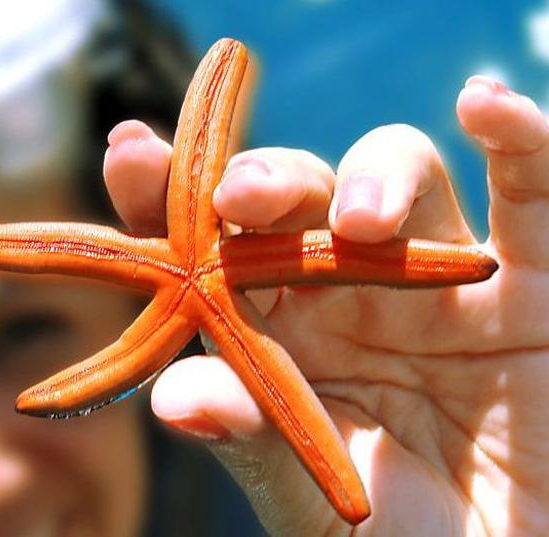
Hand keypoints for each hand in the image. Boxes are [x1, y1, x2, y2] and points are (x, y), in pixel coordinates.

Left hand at [102, 76, 548, 535]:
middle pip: (296, 197)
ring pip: (396, 178)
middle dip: (267, 181)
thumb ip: (258, 445)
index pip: (210, 247)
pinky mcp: (530, 282)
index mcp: (277, 330)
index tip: (129, 152)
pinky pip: (529, 195)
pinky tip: (485, 108)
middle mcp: (344, 288)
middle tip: (241, 196)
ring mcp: (433, 276)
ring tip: (363, 223)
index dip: (167, 196)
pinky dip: (518, 142)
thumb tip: (174, 398)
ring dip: (374, 178)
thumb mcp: (317, 505)